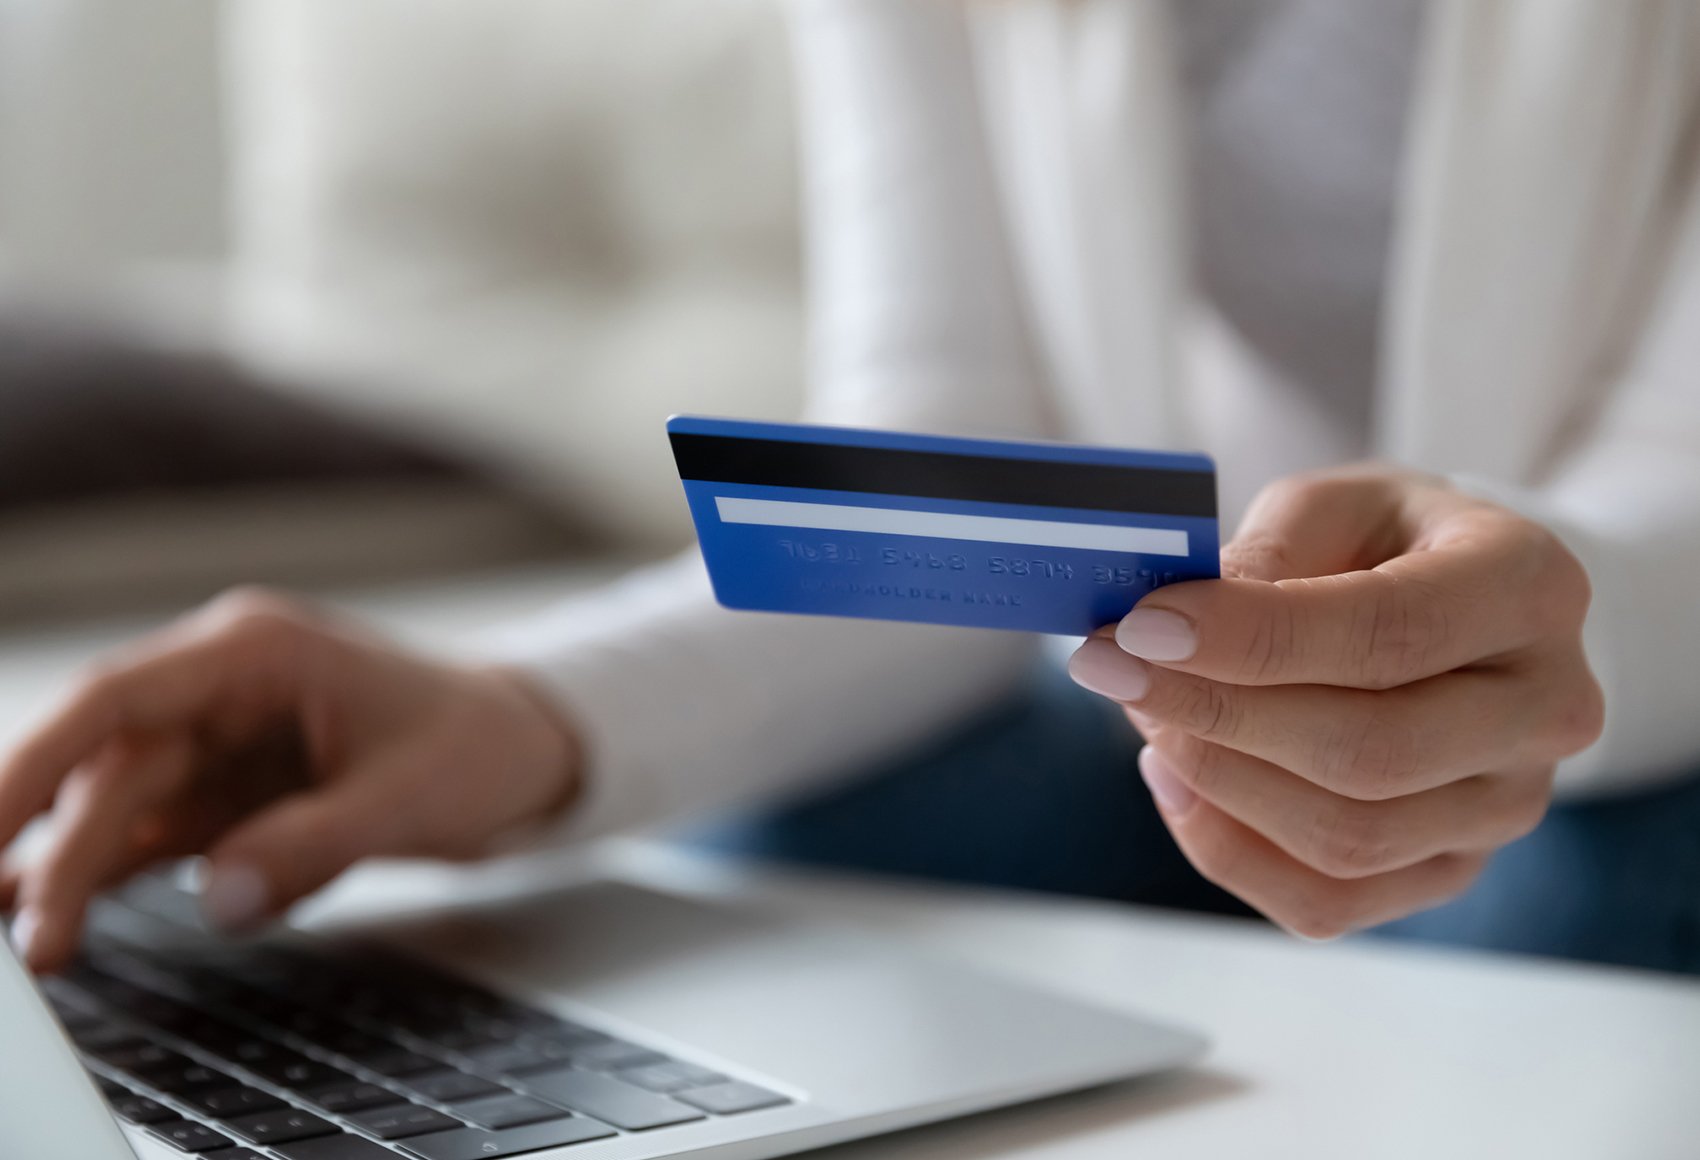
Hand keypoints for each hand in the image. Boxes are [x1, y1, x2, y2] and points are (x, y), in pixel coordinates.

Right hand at [0, 588, 581, 971]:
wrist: (519, 750)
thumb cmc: (476, 744)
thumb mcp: (412, 795)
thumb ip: (313, 844)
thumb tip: (218, 898)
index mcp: (254, 653)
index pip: (117, 699)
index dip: (36, 761)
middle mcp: (220, 692)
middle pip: (109, 767)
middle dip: (61, 852)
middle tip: (32, 943)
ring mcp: (219, 744)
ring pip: (116, 807)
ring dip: (73, 873)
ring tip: (39, 950)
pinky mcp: (229, 796)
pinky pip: (154, 837)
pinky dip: (112, 878)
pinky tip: (67, 922)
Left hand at [1068, 466, 1603, 937]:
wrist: (1455, 610)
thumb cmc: (1386, 545)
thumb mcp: (1333, 506)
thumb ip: (1267, 552)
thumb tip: (1177, 626)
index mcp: (1530, 588)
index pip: (1389, 633)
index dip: (1253, 637)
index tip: (1142, 626)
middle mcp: (1545, 708)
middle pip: (1369, 752)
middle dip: (1216, 714)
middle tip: (1114, 669)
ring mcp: (1508, 806)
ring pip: (1346, 838)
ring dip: (1215, 779)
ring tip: (1147, 710)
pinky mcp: (1452, 869)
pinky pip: (1326, 901)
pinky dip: (1225, 847)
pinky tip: (1176, 778)